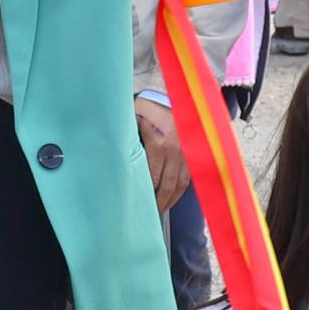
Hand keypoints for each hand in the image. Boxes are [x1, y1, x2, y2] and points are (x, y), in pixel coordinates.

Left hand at [134, 95, 188, 210]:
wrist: (181, 95)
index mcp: (160, 145)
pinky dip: (181, 190)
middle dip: (158, 202)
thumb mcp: (136, 115)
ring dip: (170, 200)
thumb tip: (113, 151)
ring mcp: (188, 155)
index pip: (152, 176)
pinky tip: (173, 197)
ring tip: (160, 210)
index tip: (136, 202)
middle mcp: (176, 153)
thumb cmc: (152, 105)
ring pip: (180, 185)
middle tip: (148, 214)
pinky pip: (188, 178)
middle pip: (166, 185)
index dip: (146, 191)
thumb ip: (128, 134)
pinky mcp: (195, 155)